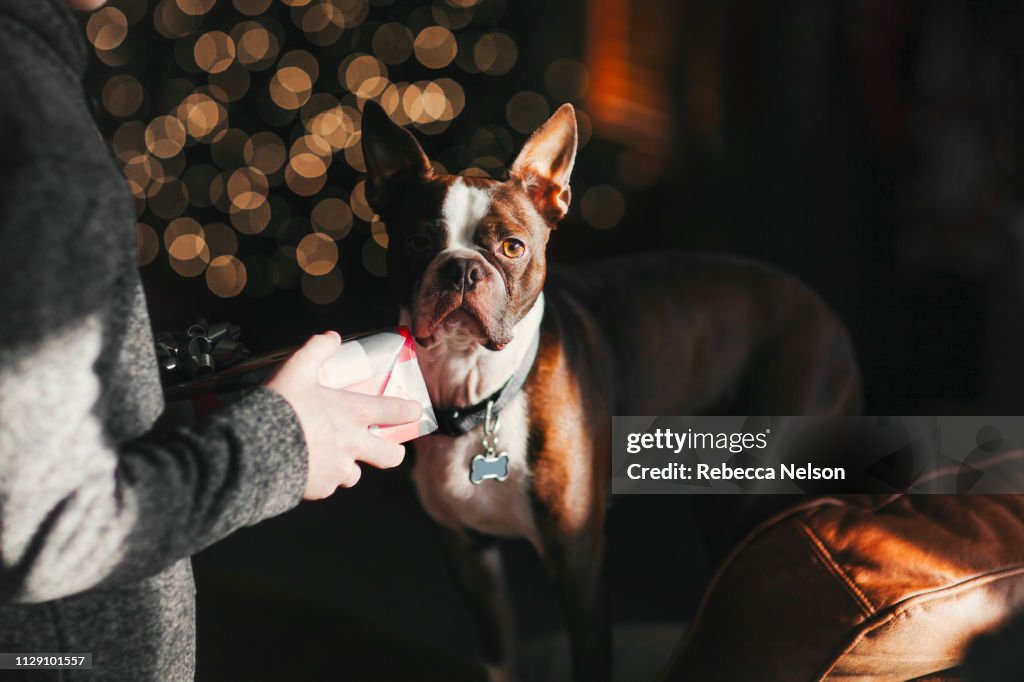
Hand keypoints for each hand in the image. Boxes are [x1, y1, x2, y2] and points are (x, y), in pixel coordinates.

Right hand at [265, 331, 423, 499]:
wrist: (256, 449)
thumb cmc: (280, 407)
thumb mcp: (295, 369)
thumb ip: (316, 350)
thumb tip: (332, 337)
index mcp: (352, 413)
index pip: (394, 411)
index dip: (409, 411)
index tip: (415, 412)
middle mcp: (353, 444)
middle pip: (390, 457)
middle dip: (392, 453)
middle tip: (387, 449)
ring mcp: (339, 469)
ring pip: (354, 474)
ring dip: (348, 467)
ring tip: (332, 458)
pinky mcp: (321, 488)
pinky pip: (328, 486)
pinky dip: (321, 479)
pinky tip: (306, 468)